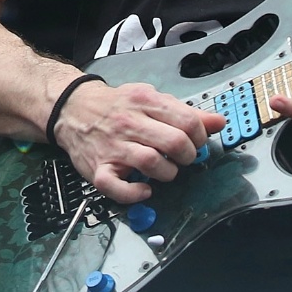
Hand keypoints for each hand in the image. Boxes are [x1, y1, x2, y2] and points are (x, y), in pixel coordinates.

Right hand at [53, 80, 227, 204]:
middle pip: (174, 143)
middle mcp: (129, 123)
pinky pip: (117, 188)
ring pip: (151, 163)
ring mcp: (113, 147)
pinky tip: (144, 190)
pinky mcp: (98, 169)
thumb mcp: (150, 98)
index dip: (200, 136)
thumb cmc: (117, 106)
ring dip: (168, 173)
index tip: (195, 142)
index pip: (188, 121)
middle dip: (188, 156)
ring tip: (165, 171)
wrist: (72, 108)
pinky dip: (135, 193)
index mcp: (145, 102)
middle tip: (182, 158)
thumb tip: (219, 122)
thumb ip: (185, 111)